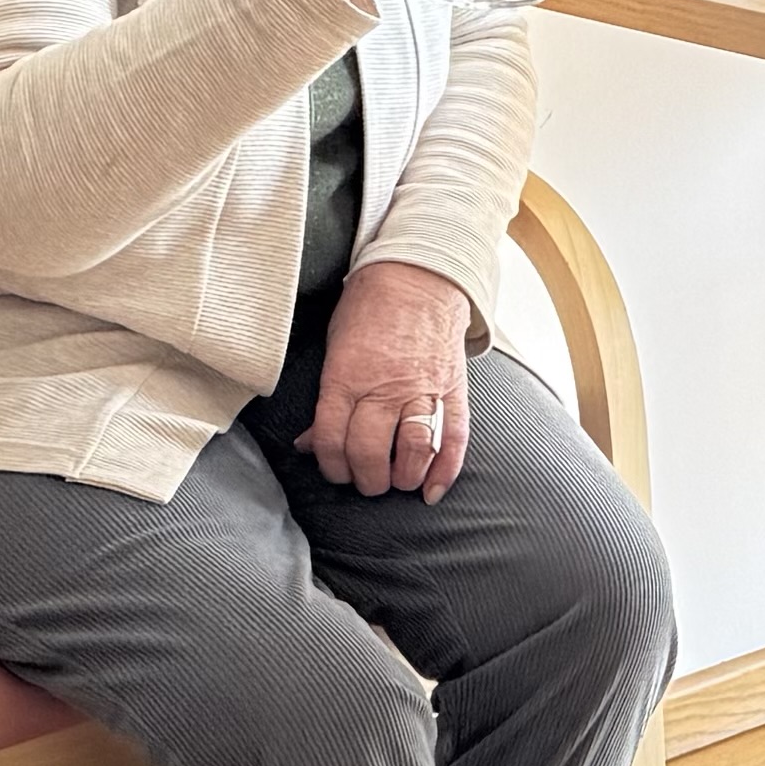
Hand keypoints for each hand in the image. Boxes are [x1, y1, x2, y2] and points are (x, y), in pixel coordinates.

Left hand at [303, 259, 475, 498]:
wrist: (419, 274)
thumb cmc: (371, 307)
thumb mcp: (335, 346)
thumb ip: (326, 398)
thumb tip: (311, 442)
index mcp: (348, 376)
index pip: (332, 438)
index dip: (330, 464)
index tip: (335, 469)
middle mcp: (385, 387)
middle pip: (370, 452)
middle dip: (365, 478)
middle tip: (365, 480)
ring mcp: (423, 389)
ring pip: (413, 451)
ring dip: (403, 477)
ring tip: (396, 480)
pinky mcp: (453, 389)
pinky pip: (453, 438)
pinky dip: (445, 471)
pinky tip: (431, 491)